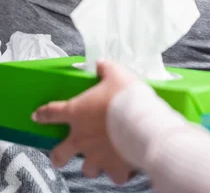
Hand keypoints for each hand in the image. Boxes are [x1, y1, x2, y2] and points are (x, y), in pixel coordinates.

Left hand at [33, 61, 135, 184]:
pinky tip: (124, 166)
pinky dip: (118, 171)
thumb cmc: (125, 96)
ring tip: (100, 158)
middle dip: (58, 155)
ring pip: (86, 169)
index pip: (52, 113)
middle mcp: (82, 138)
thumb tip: (101, 64)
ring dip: (91, 164)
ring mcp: (96, 156)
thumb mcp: (116, 74)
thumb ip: (106, 69)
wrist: (142, 122)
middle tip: (62, 154)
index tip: (37, 116)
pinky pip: (114, 176)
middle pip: (60, 154)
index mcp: (77, 113)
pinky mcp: (114, 168)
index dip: (43, 114)